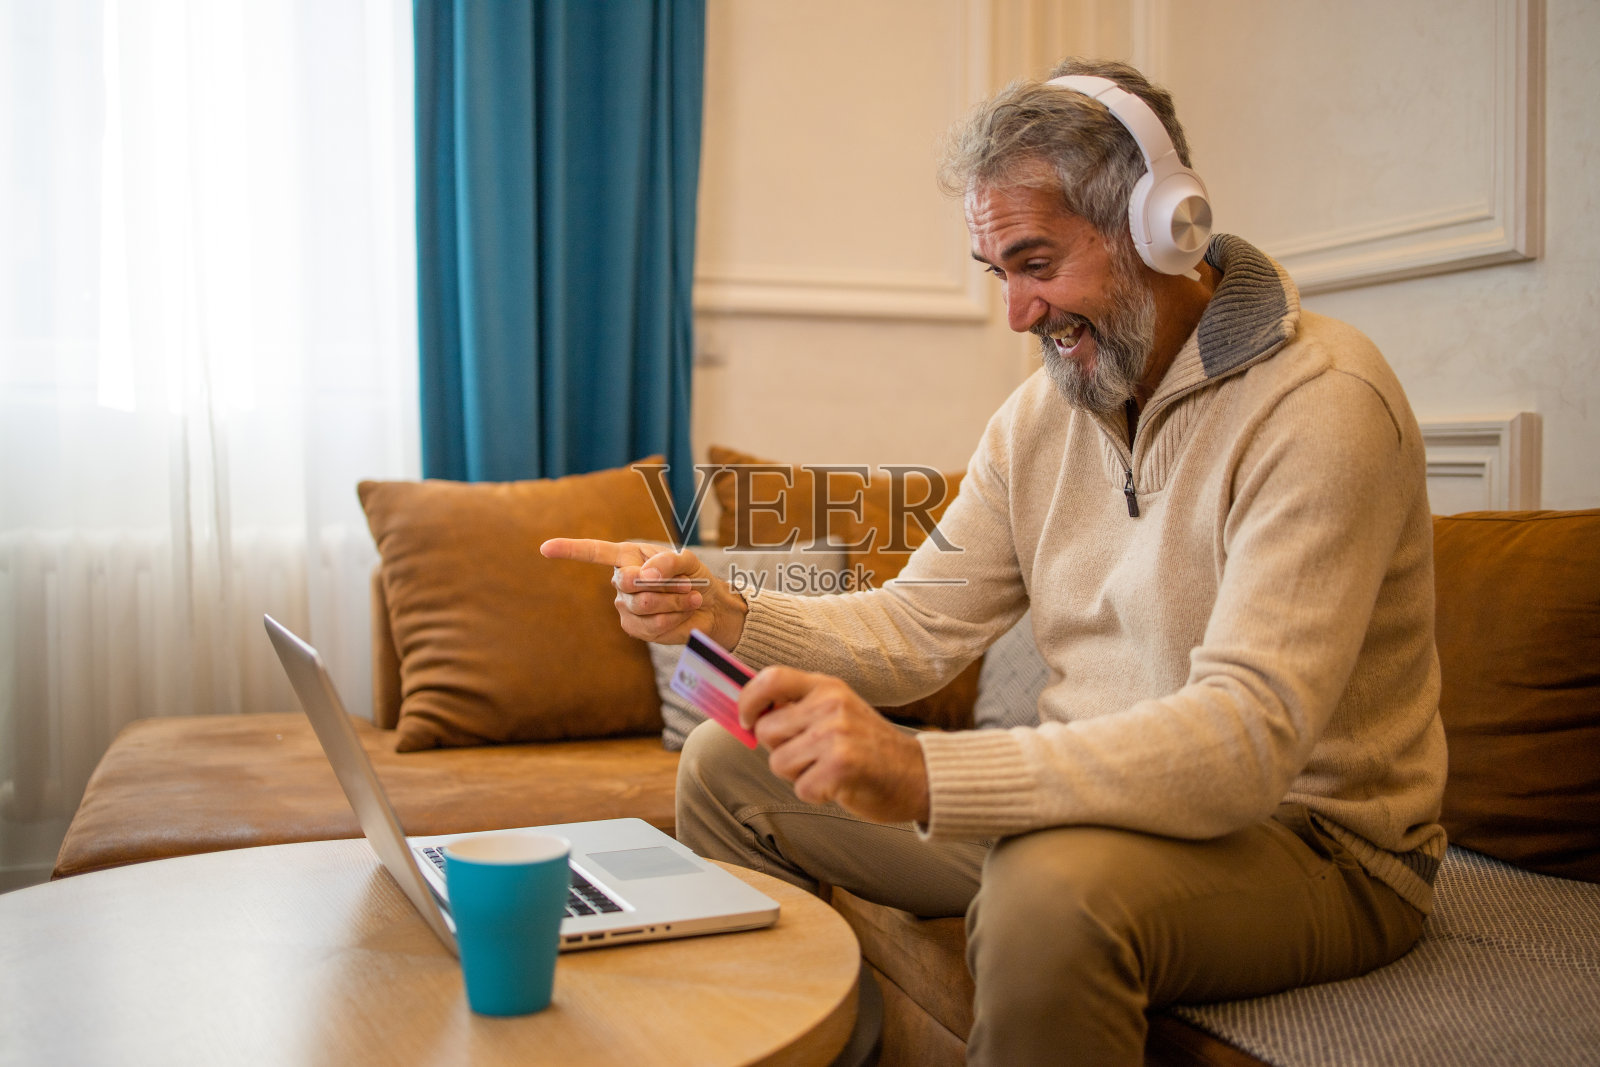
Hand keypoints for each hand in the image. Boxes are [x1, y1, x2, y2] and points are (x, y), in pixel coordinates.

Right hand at [538, 538, 747, 647]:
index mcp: (629, 557)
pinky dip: (673, 618)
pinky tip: (682, 614)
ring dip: (673, 602)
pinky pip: (652, 624)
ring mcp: (626, 606)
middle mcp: (622, 580)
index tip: (545, 548)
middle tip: (686, 584)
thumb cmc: (695, 578)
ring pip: (643, 604)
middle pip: (628, 582)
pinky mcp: (635, 628)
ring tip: (689, 598)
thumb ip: (667, 562)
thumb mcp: (687, 562)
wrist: (709, 608)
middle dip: (662, 584)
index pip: (594, 552)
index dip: (570, 550)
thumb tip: (643, 575)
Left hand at [740, 666, 930, 824]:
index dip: (748, 700)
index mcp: (827, 687)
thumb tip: (749, 714)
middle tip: (811, 754)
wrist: (917, 775)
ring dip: (797, 774)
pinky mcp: (840, 767)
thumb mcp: (838, 710)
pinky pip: (800, 788)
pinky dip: (815, 793)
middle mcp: (830, 705)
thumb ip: (799, 707)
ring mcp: (836, 735)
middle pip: (766, 730)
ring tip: (828, 768)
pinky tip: (839, 784)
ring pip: (778, 762)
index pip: (770, 679)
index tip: (746, 720)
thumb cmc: (869, 747)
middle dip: (779, 749)